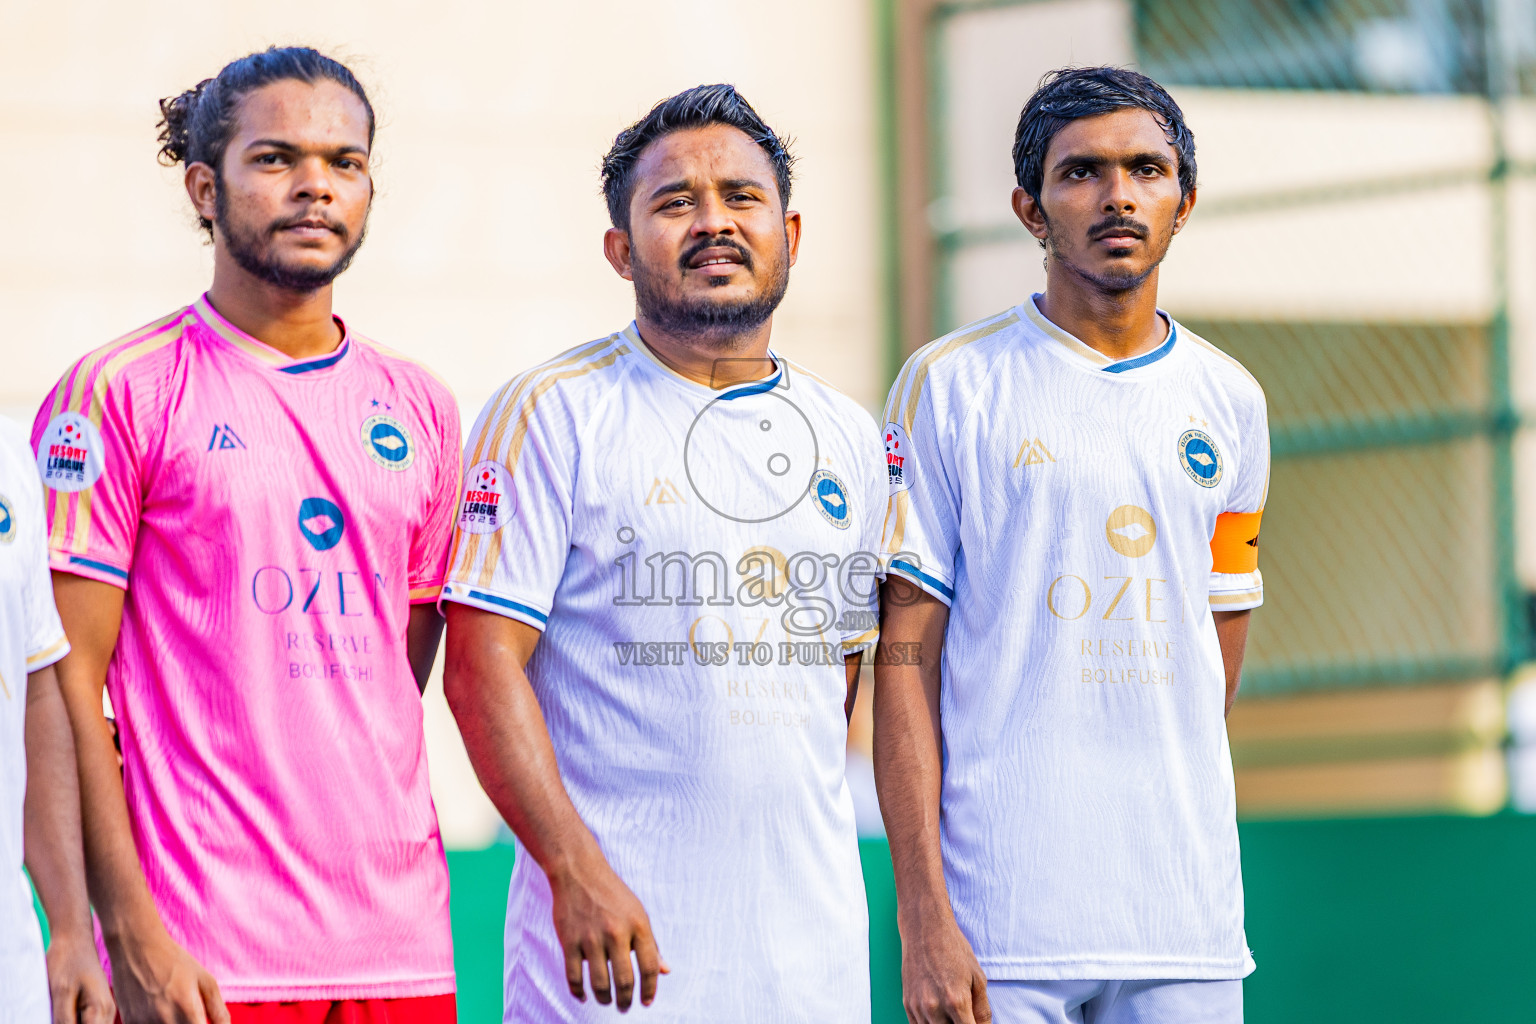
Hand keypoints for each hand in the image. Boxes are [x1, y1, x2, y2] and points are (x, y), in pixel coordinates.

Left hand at [45, 931, 114, 1023]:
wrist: (75, 939)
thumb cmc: (67, 962)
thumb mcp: (61, 994)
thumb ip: (65, 1021)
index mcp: (101, 1011)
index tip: (62, 1018)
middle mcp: (108, 1013)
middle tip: (61, 1012)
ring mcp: (105, 1010)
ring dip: (74, 1023)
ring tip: (63, 1008)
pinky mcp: (97, 1007)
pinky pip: (89, 1023)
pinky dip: (76, 1021)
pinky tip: (65, 1011)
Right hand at [108, 929, 227, 1023]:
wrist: (138, 948)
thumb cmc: (176, 962)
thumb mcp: (205, 981)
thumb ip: (218, 1010)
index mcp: (187, 1010)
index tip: (202, 1022)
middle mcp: (164, 1021)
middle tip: (189, 1015)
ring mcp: (143, 1023)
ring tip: (174, 1011)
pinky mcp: (128, 1023)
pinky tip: (159, 1014)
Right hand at [548, 851, 667, 1012]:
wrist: (579, 872)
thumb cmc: (613, 896)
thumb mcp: (638, 914)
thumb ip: (651, 944)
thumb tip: (665, 971)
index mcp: (638, 925)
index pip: (649, 967)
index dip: (650, 990)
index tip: (646, 1002)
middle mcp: (616, 932)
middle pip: (625, 980)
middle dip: (626, 1001)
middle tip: (624, 1007)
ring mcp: (591, 937)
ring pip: (599, 983)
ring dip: (604, 998)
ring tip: (607, 1001)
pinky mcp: (569, 941)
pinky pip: (574, 976)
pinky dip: (578, 991)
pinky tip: (584, 995)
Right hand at [900, 911, 990, 1023]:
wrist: (925, 928)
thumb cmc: (953, 949)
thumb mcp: (978, 978)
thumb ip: (983, 1010)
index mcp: (956, 1001)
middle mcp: (934, 1007)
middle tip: (965, 1017)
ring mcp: (918, 1007)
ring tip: (952, 1014)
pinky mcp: (907, 1004)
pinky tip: (939, 1017)